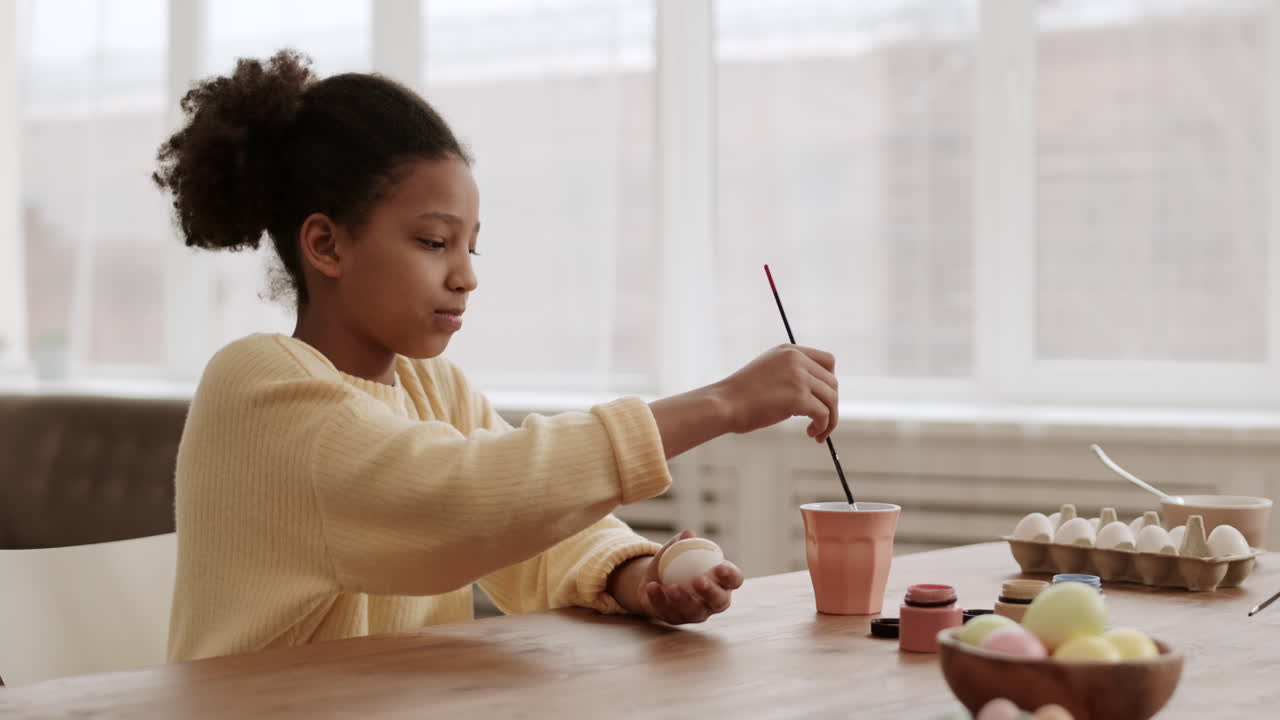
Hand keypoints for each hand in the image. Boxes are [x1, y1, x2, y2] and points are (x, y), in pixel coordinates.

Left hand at [639, 531, 743, 624]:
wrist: (655, 579)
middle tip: (698, 580)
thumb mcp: (679, 549)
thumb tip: (688, 534)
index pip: (734, 580)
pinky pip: (668, 612)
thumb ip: (684, 542)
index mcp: (722, 582)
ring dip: (683, 599)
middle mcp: (713, 602)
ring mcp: (696, 614)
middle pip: (719, 601)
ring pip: (694, 611)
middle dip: (710, 592)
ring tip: (671, 587)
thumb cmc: (676, 562)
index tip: (719, 567)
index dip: (730, 576)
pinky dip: (659, 599)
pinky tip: (652, 587)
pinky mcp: (676, 619)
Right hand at [711, 344, 838, 441]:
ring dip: (829, 419)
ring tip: (817, 432)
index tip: (822, 398)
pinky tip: (812, 433)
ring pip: (831, 398)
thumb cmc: (740, 396)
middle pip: (832, 382)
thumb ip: (790, 374)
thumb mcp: (768, 372)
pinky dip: (823, 426)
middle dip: (830, 404)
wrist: (723, 404)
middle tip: (819, 421)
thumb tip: (814, 394)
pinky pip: (824, 413)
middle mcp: (796, 359)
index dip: (829, 381)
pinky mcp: (799, 396)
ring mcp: (798, 377)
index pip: (828, 360)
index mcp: (789, 351)